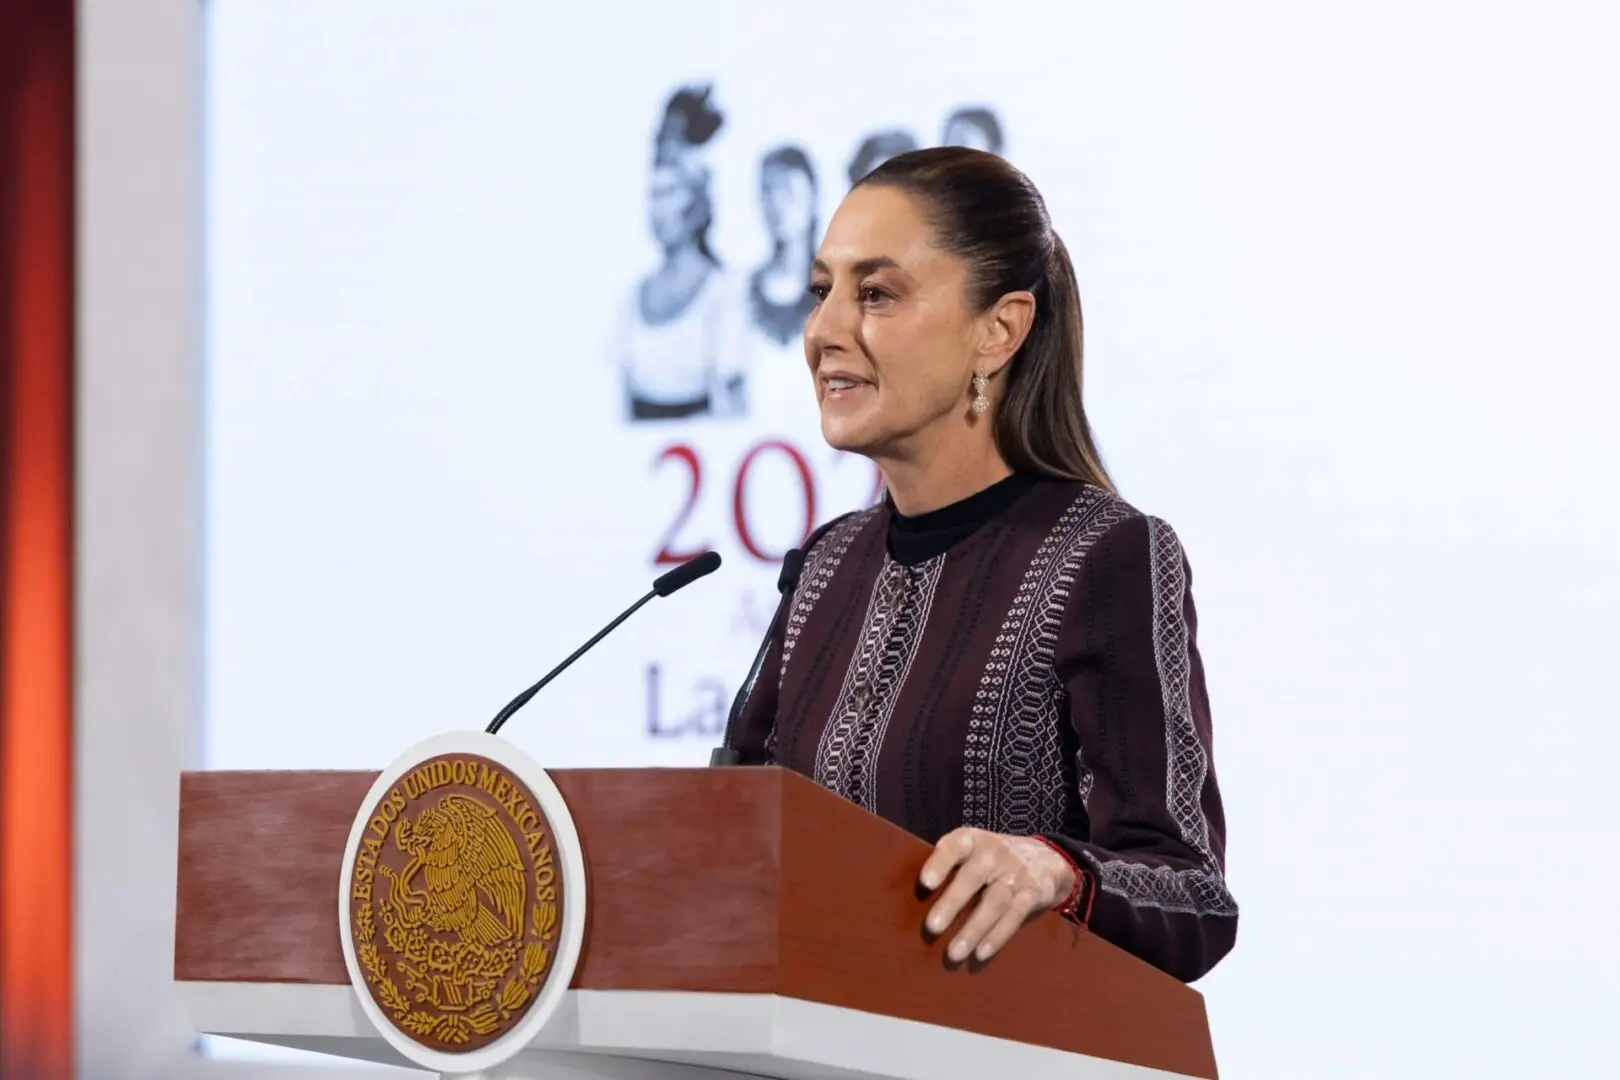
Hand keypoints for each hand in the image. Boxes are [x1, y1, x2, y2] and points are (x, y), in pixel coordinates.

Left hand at [918, 828, 1075, 963]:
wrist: (1044, 858)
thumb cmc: (991, 859)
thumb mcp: (972, 851)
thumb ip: (947, 867)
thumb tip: (905, 898)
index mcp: (973, 841)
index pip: (954, 846)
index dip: (940, 863)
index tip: (925, 883)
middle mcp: (995, 854)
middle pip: (973, 877)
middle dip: (952, 902)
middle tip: (932, 927)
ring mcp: (1016, 874)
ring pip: (995, 901)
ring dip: (973, 929)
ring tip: (953, 953)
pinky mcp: (1033, 894)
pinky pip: (1015, 916)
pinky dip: (997, 936)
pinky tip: (980, 954)